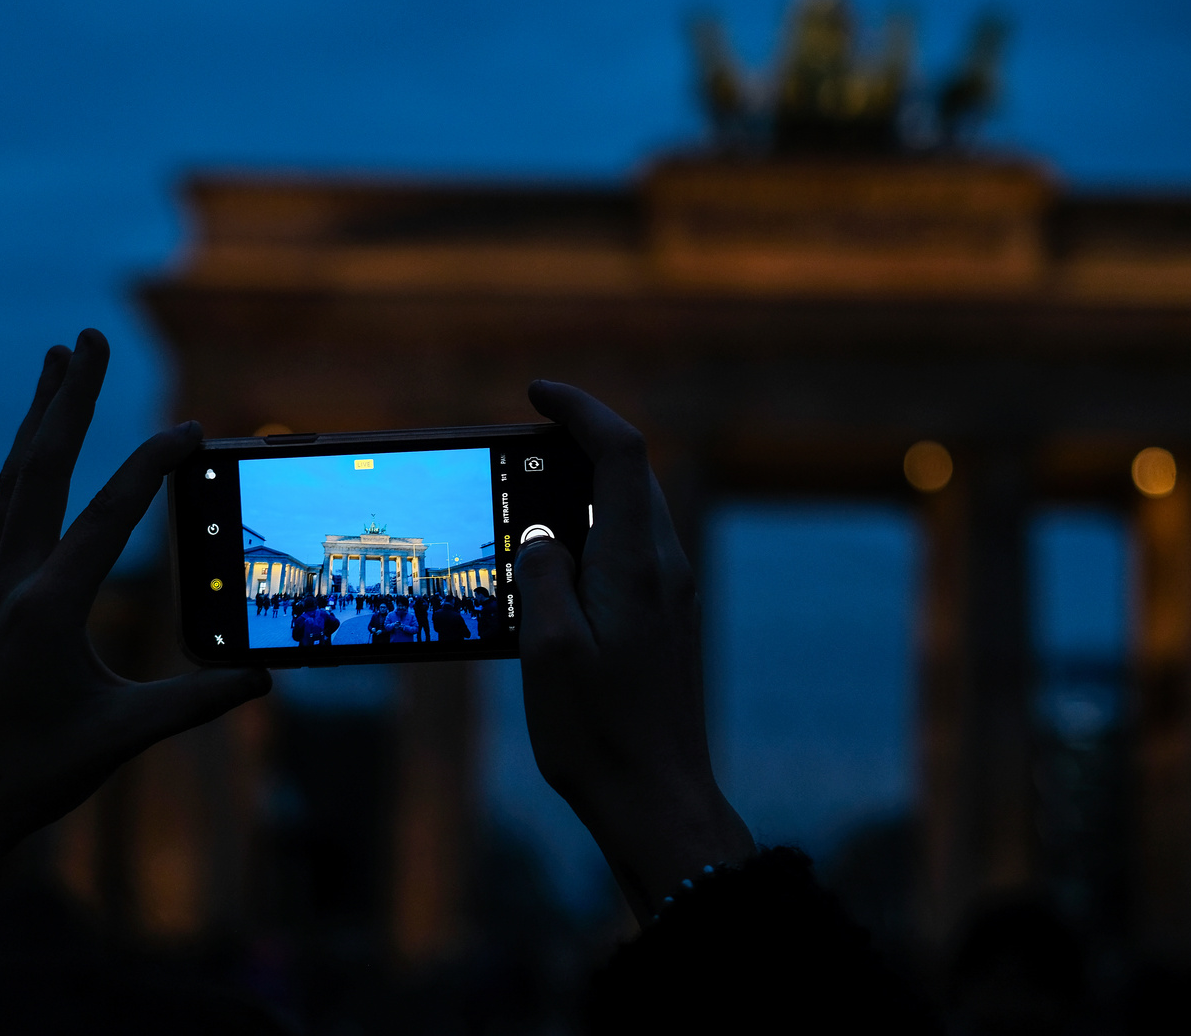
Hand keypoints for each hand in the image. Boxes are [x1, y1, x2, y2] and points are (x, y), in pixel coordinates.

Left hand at [0, 330, 268, 978]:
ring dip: (41, 415)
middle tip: (90, 334)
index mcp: (47, 606)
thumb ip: (196, 703)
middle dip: (69, 397)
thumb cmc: (38, 772)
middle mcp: (13, 580)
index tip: (190, 428)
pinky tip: (39, 445)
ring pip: (17, 477)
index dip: (152, 468)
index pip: (108, 516)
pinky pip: (9, 506)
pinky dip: (28, 459)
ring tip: (58, 359)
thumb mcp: (124, 737)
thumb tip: (264, 678)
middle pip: (41, 466)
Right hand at [515, 380, 751, 924]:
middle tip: (518, 443)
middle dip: (577, 442)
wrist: (657, 799)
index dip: (581, 409)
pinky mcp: (666, 618)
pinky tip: (552, 561)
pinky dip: (592, 528)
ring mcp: (671, 593)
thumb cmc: (597, 733)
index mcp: (635, 565)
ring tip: (524, 500)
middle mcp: (664, 567)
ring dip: (582, 487)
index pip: (619, 453)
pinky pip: (630, 547)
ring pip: (631, 509)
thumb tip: (538, 531)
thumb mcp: (547, 651)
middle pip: (629, 473)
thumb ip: (542, 576)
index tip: (537, 391)